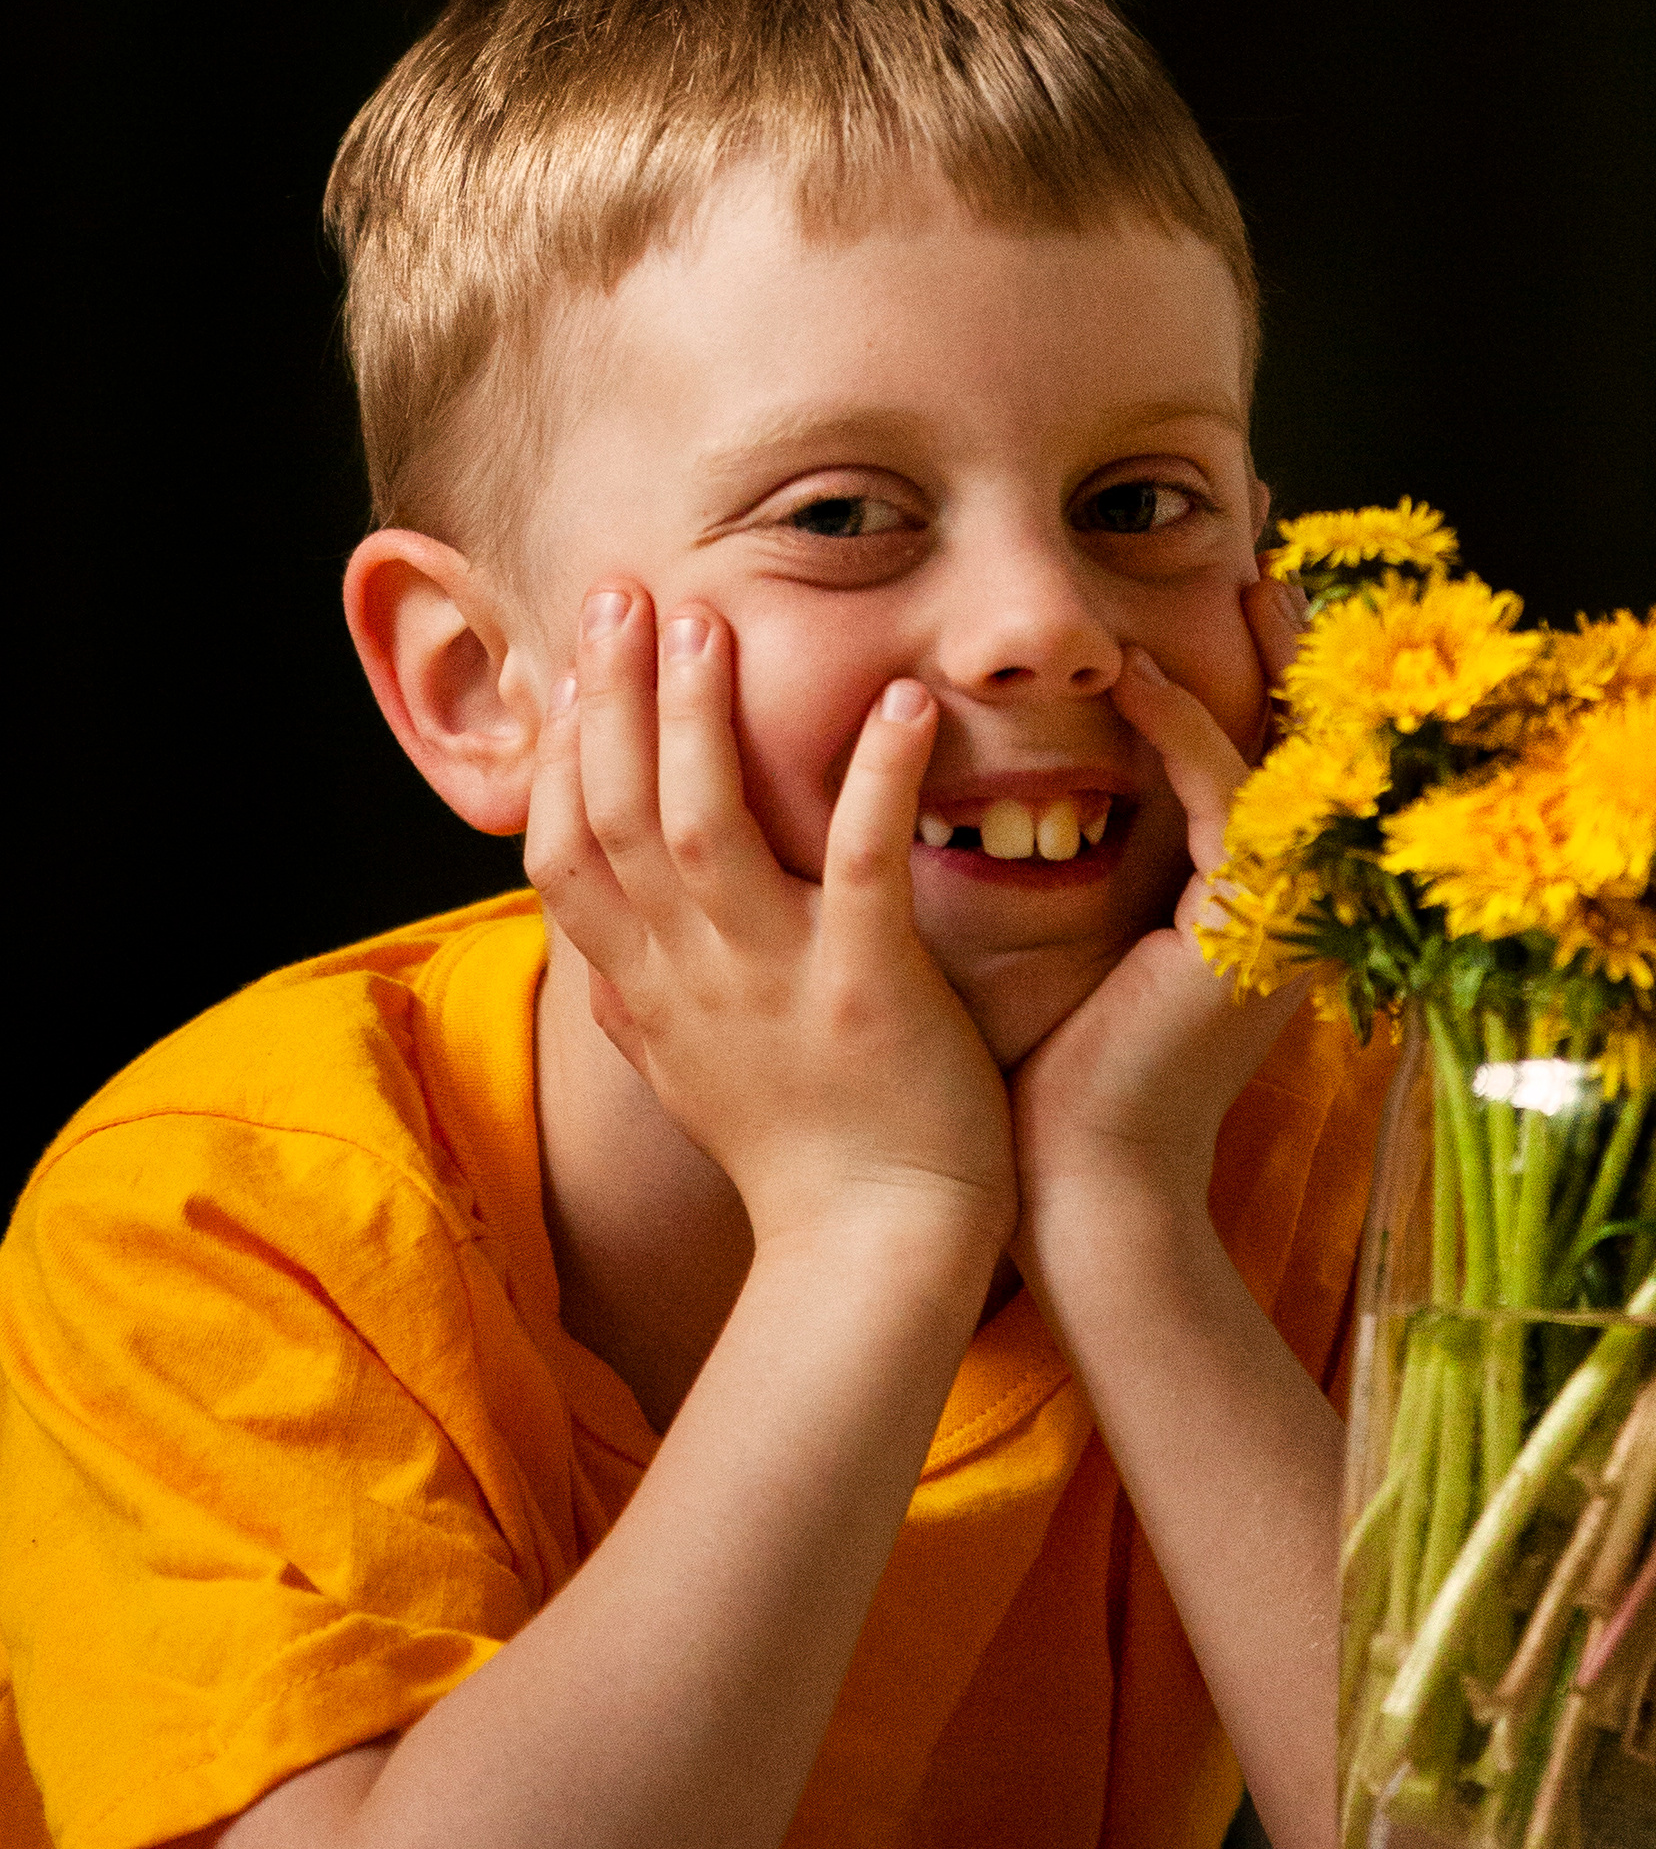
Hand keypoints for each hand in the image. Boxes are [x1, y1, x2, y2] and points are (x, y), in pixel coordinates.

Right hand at [526, 587, 1014, 1256]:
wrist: (874, 1255)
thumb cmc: (800, 1158)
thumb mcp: (684, 1071)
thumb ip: (635, 995)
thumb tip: (586, 943)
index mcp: (647, 992)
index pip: (562, 855)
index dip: (562, 755)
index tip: (576, 669)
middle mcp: (690, 979)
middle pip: (617, 815)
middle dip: (612, 699)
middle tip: (619, 592)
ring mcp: (772, 983)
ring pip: (704, 825)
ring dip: (701, 718)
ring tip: (711, 621)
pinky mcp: (866, 992)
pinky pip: (861, 866)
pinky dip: (875, 780)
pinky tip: (900, 703)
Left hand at [1008, 572, 1311, 1245]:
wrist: (1077, 1185)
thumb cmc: (1054, 1078)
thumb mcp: (1077, 943)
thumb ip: (1083, 860)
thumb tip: (1022, 789)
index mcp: (1252, 905)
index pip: (1268, 763)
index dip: (1261, 675)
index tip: (1242, 591)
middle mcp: (1285, 902)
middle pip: (1307, 744)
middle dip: (1293, 648)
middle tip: (1268, 555)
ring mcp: (1278, 914)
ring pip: (1282, 757)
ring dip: (1244, 664)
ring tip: (1230, 577)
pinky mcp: (1249, 926)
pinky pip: (1226, 800)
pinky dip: (1180, 730)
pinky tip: (1134, 672)